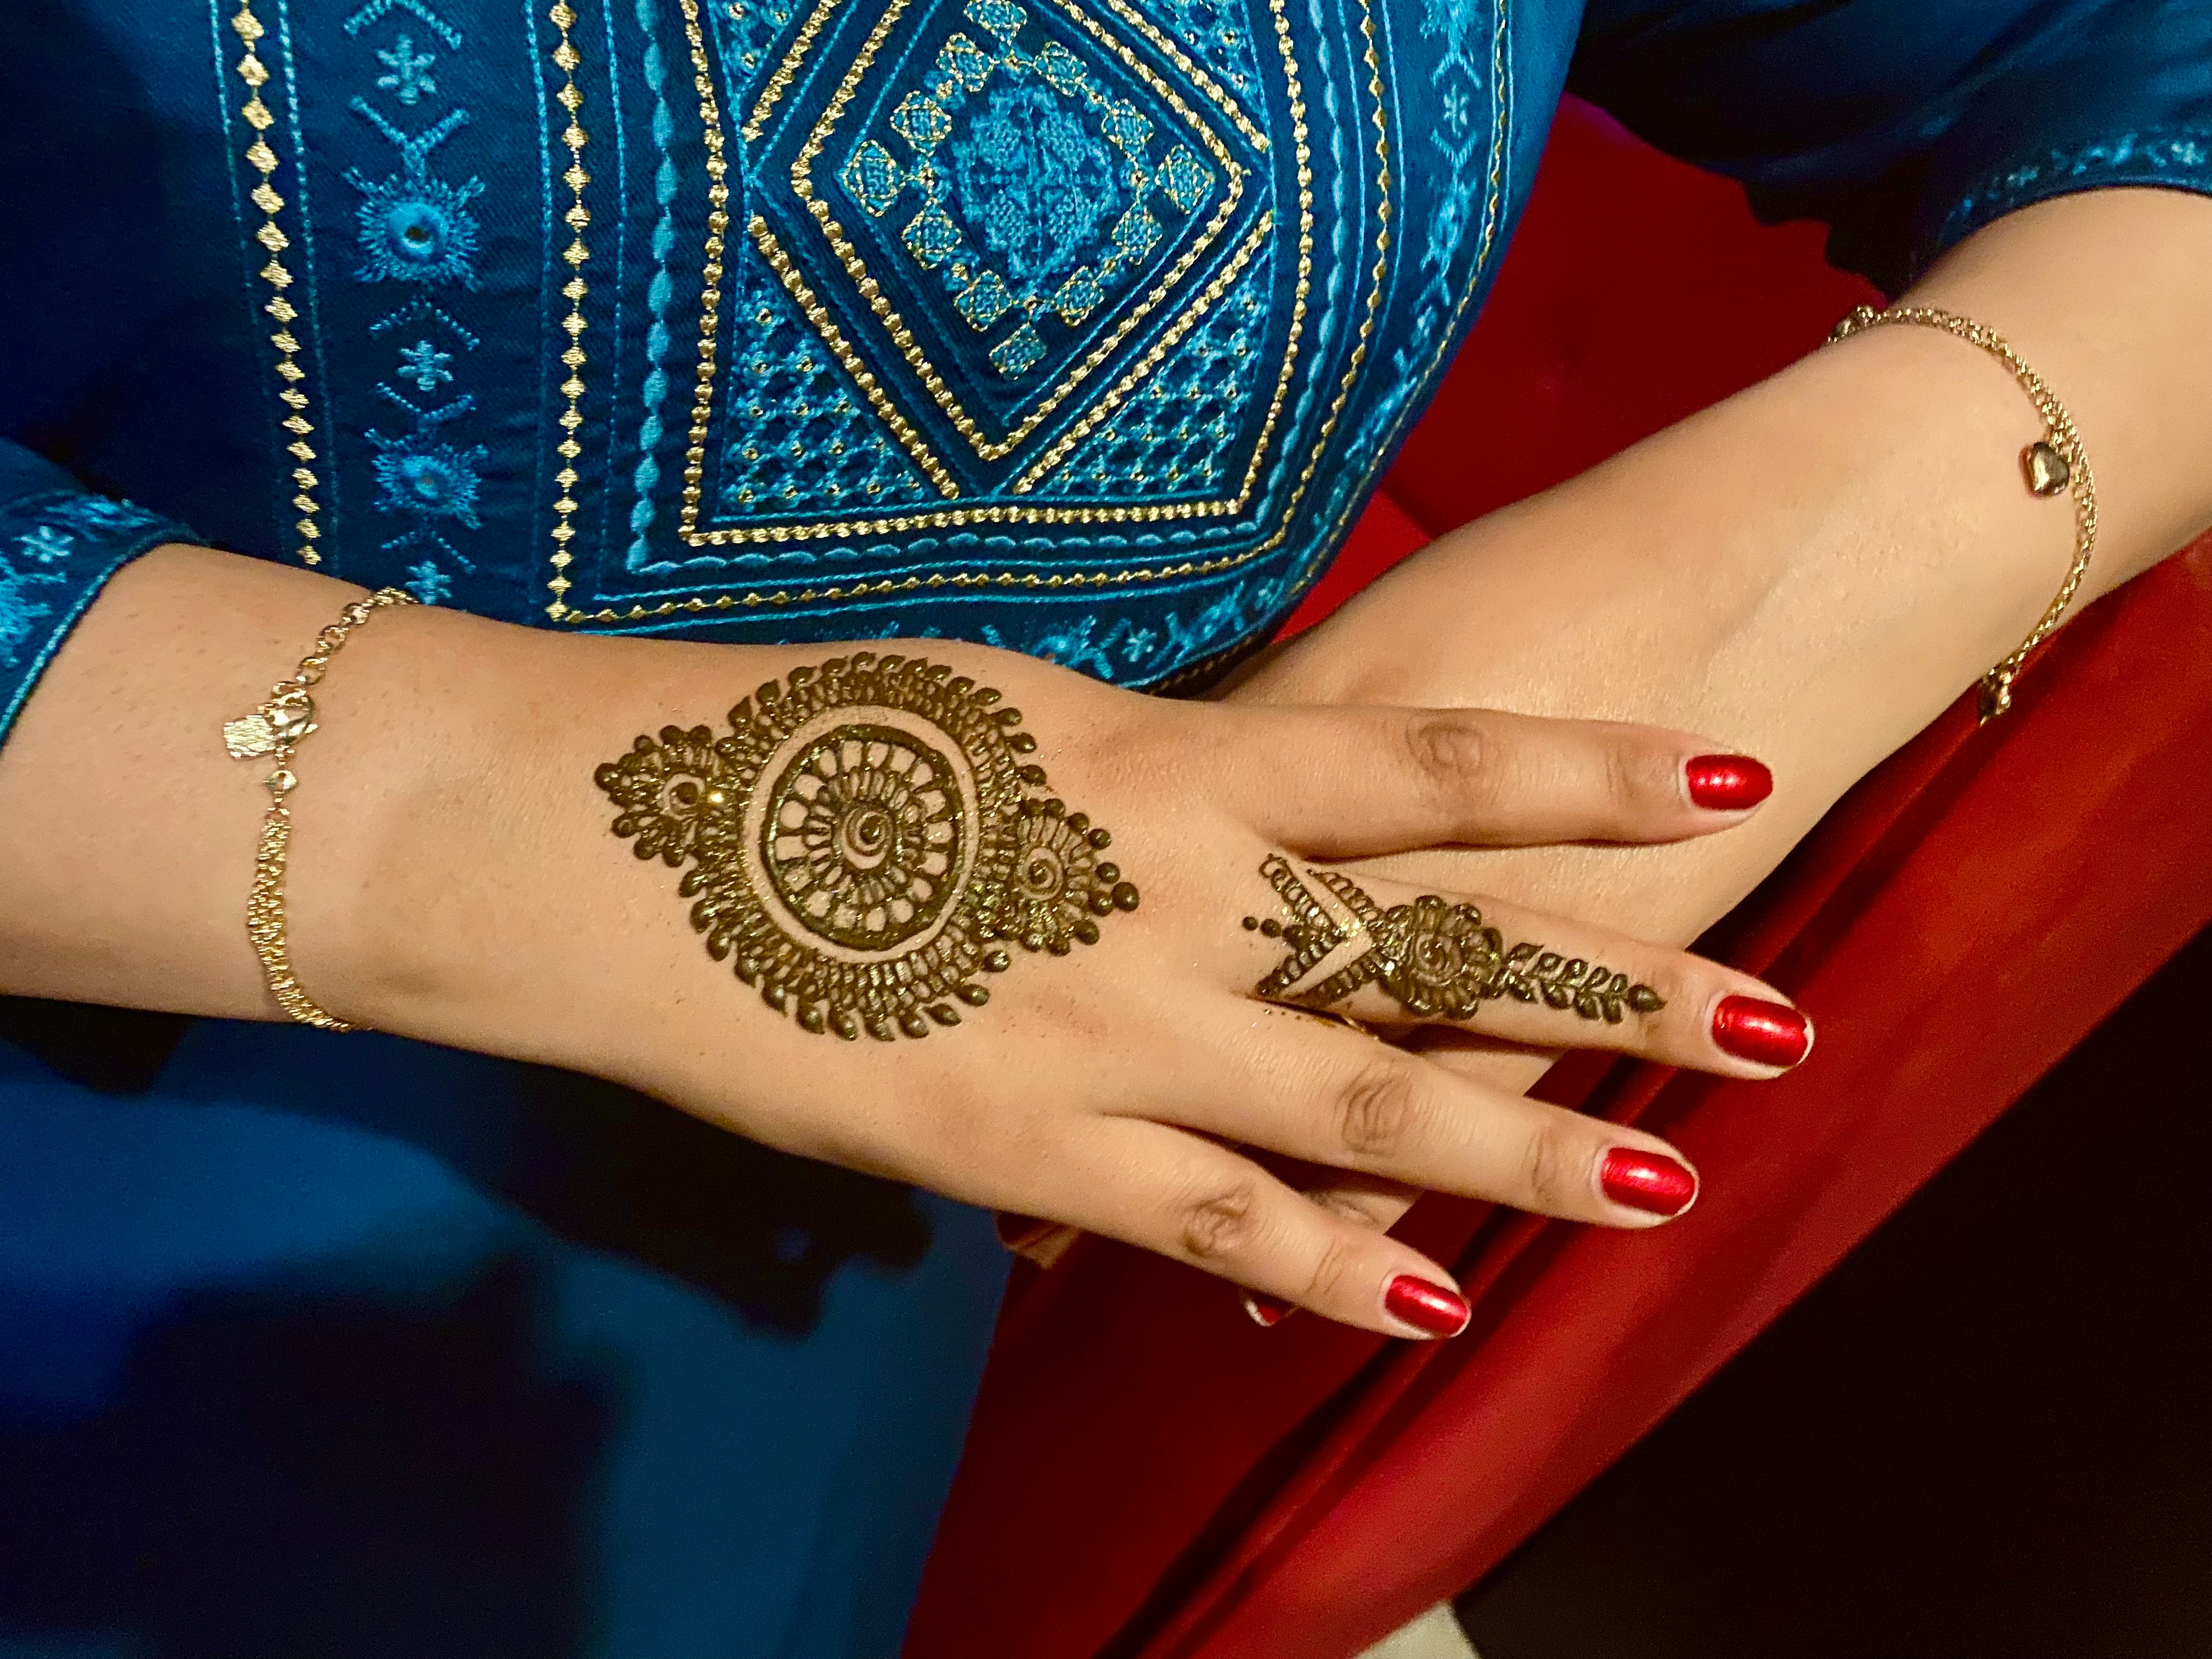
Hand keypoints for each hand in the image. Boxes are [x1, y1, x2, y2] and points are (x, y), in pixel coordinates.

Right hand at [323, 625, 1805, 1337]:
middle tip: (1782, 1029)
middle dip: (1619, 997)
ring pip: (1362, 1102)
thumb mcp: (1009, 712)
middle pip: (1439, 952)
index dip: (1589, 775)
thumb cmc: (802, 737)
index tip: (1728, 774)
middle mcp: (1174, 899)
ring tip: (1670, 1186)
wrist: (612, 841)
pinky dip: (1322, 1261)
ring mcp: (1108, 1032)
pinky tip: (1427, 1307)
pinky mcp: (1020, 1148)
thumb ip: (1143, 765)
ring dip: (1525, 1152)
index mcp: (1170, 762)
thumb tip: (1232, 782)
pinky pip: (1208, 1217)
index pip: (1431, 764)